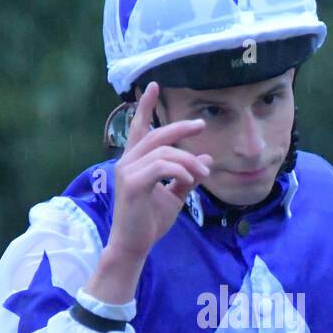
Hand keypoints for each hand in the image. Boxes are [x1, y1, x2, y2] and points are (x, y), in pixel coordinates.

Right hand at [107, 81, 212, 263]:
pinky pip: (160, 167)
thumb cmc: (150, 222)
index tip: (153, 86)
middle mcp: (127, 162)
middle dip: (180, 128)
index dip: (145, 106)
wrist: (134, 246)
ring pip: (163, 152)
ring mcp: (127, 172)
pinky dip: (179, 170)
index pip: (139, 128)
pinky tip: (190, 179)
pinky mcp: (132, 184)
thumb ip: (187, 176)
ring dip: (188, 160)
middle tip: (201, 125)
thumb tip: (205, 158)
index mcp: (135, 162)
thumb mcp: (174, 196)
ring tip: (204, 174)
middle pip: (156, 135)